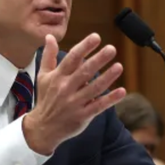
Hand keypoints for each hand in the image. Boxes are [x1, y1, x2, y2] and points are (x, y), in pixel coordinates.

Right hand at [23, 33, 125, 155]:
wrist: (43, 128)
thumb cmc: (45, 98)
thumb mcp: (43, 76)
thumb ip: (49, 55)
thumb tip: (50, 36)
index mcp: (58, 77)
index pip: (72, 59)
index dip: (84, 47)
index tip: (96, 37)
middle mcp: (66, 88)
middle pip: (85, 72)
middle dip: (99, 59)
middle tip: (112, 49)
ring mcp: (75, 103)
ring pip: (94, 88)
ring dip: (108, 77)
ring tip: (119, 66)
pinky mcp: (83, 116)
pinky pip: (99, 106)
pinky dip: (110, 99)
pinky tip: (122, 91)